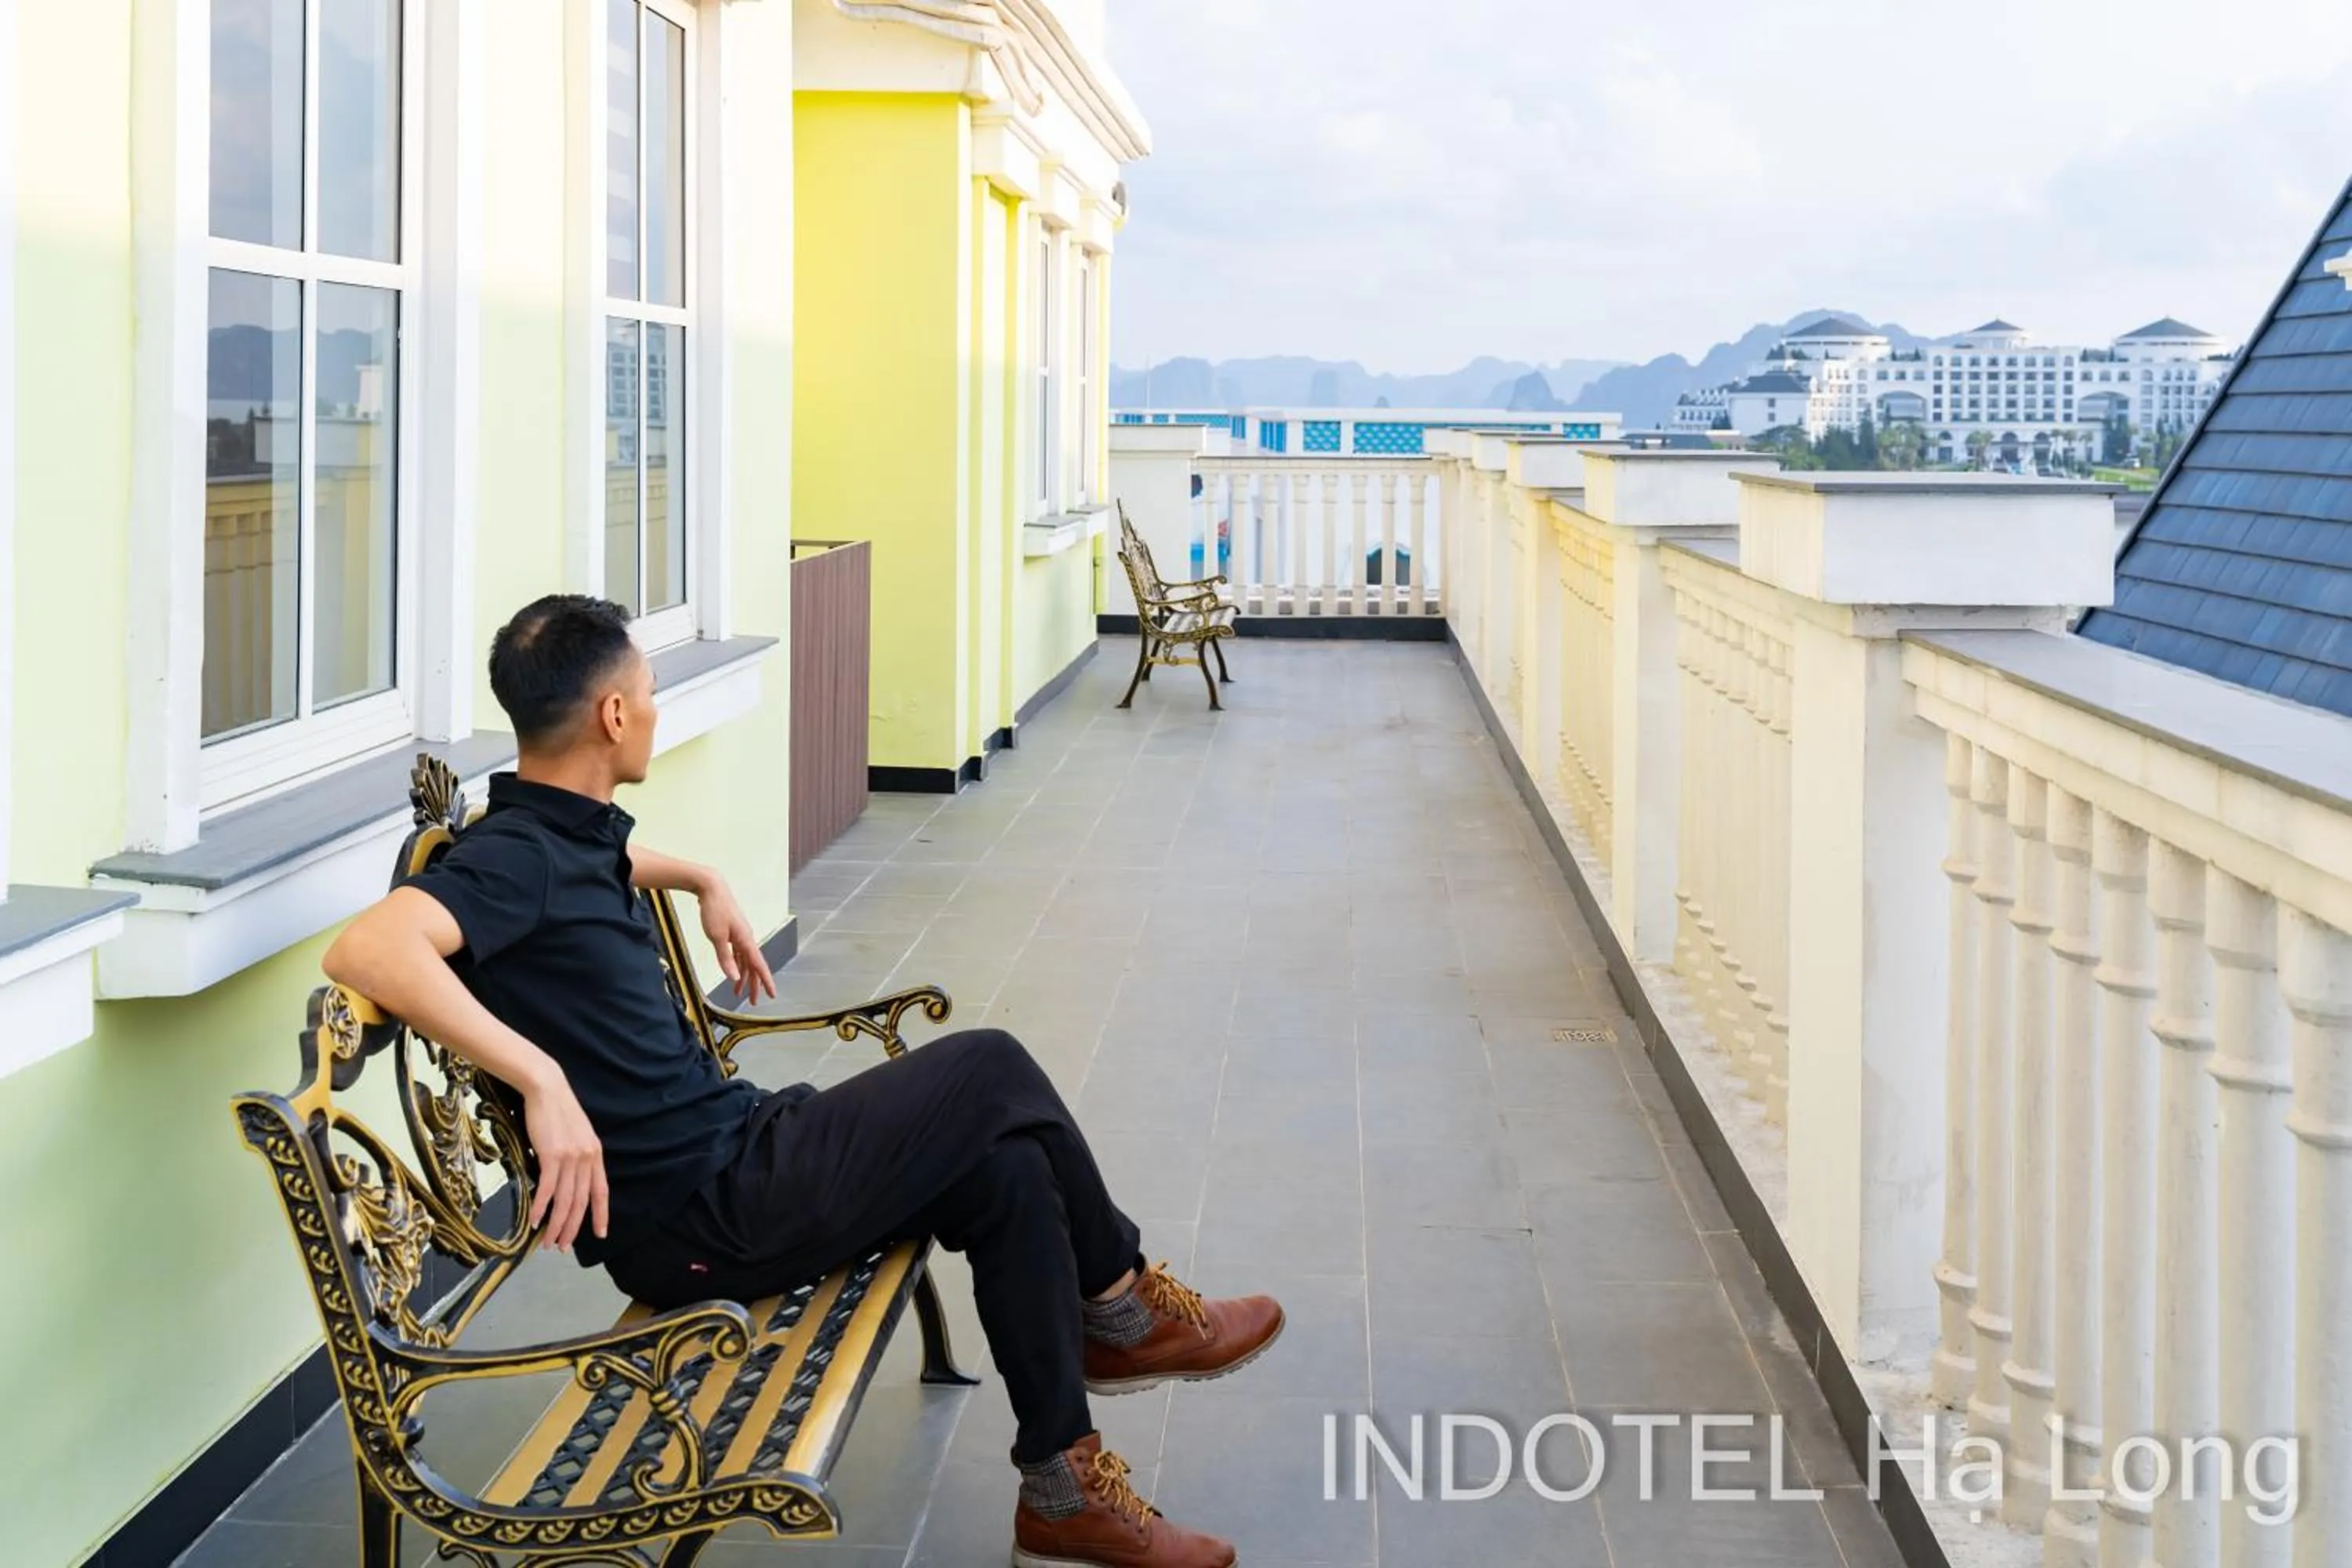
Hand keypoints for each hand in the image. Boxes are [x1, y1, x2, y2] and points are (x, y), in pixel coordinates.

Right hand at [521, 1070, 608, 1251]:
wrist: (546, 1088)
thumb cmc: (557, 1110)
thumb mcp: (576, 1134)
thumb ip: (577, 1156)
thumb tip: (568, 1179)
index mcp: (595, 1154)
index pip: (601, 1191)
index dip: (601, 1214)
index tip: (600, 1234)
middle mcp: (587, 1158)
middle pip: (581, 1201)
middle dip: (573, 1228)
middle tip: (562, 1247)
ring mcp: (571, 1157)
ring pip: (565, 1200)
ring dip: (556, 1224)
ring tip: (548, 1241)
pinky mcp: (552, 1155)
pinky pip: (547, 1188)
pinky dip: (541, 1207)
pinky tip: (535, 1220)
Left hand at [698, 875, 775, 1004]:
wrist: (711, 888)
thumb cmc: (714, 910)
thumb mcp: (717, 937)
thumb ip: (725, 958)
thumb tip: (735, 978)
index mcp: (746, 940)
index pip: (759, 965)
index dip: (766, 981)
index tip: (772, 995)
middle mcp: (747, 939)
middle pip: (754, 966)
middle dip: (755, 984)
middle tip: (754, 1001)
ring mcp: (741, 935)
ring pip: (746, 960)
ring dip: (744, 976)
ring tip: (738, 993)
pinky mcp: (733, 932)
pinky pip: (739, 953)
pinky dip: (737, 964)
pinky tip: (734, 972)